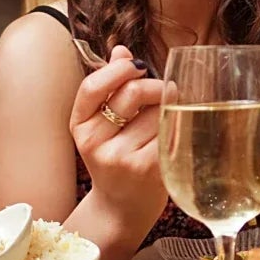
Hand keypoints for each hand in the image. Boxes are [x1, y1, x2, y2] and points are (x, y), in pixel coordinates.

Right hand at [70, 46, 167, 213]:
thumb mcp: (101, 126)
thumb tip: (121, 50)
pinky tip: (176, 129)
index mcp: (79, 128)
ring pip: (158, 110)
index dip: (118, 69)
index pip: (92, 87)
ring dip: (169, 106)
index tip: (135, 66)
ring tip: (166, 118)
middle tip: (163, 90)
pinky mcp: (150, 170)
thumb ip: (110, 87)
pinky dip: (179, 124)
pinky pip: (172, 130)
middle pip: (132, 92)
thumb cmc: (116, 159)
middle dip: (155, 84)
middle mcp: (96, 144)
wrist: (121, 208)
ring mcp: (122, 159)